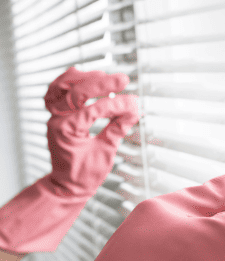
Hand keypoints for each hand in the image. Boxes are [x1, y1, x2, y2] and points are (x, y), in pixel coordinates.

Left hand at [0, 66, 139, 254]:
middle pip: (74, 91)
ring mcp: (54, 116)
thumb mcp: (105, 154)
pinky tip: (86, 76)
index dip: (116, 105)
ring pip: (61, 86)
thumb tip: (133, 111)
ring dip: (83, 77)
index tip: (135, 104)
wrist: (68, 186)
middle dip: (101, 83)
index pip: (93, 110)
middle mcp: (56, 120)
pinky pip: (58, 91)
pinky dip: (71, 81)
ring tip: (104, 75)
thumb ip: (117, 129)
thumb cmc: (84, 175)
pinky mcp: (58, 114)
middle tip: (124, 80)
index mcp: (66, 131)